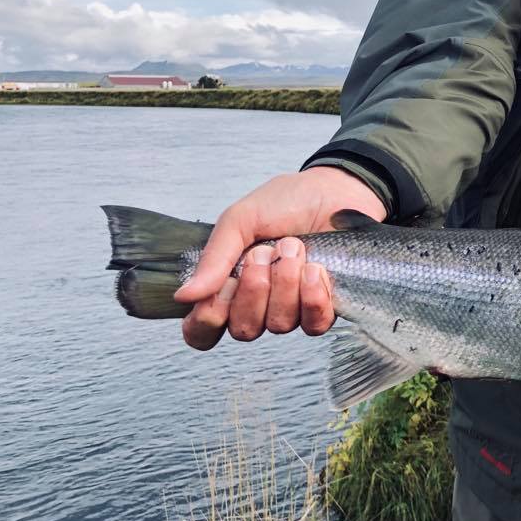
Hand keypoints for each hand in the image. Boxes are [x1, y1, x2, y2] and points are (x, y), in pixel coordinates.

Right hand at [174, 166, 386, 349]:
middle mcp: (258, 304)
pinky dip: (312, 298)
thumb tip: (184, 297)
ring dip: (286, 283)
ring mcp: (293, 308)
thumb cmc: (286, 202)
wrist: (336, 189)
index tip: (222, 288)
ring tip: (294, 247)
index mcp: (228, 286)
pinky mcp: (326, 305)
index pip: (203, 331)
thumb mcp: (241, 220)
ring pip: (279, 325)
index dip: (207, 321)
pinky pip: (314, 325)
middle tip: (264, 252)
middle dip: (254, 289)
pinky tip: (315, 270)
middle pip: (244, 329)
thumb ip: (214, 258)